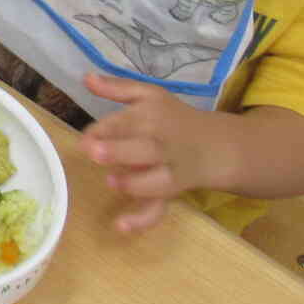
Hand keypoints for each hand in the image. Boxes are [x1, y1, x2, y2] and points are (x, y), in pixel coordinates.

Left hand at [80, 73, 228, 233]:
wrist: (218, 146)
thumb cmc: (174, 118)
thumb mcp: (149, 95)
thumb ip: (117, 87)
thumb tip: (86, 77)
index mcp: (152, 117)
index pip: (127, 122)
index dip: (104, 131)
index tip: (86, 137)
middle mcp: (161, 144)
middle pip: (143, 149)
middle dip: (118, 151)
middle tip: (93, 151)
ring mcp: (169, 171)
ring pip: (156, 182)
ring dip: (134, 184)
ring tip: (112, 181)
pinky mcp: (171, 192)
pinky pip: (160, 208)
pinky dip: (142, 219)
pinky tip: (121, 226)